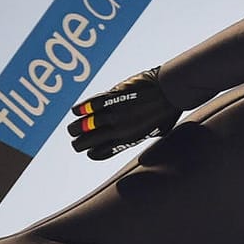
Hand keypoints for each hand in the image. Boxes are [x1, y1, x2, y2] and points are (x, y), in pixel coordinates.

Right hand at [66, 68, 180, 158]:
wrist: (172, 90)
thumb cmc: (167, 111)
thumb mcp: (155, 130)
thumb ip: (141, 134)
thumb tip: (133, 137)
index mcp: (130, 139)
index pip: (103, 152)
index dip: (93, 152)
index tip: (88, 151)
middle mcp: (121, 128)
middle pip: (92, 140)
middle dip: (79, 143)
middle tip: (74, 141)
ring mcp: (117, 112)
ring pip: (89, 124)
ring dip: (76, 128)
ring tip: (71, 130)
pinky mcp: (115, 96)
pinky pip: (93, 104)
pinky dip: (82, 108)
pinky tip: (75, 111)